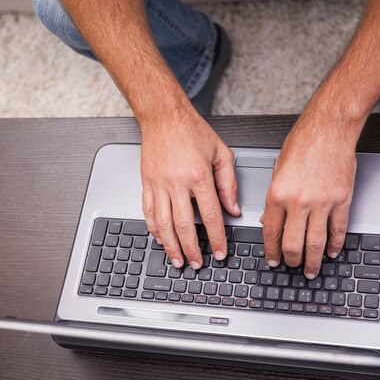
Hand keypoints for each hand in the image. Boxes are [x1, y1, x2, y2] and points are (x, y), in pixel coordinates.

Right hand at [140, 106, 240, 268]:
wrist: (163, 115)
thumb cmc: (192, 130)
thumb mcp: (221, 153)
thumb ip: (229, 184)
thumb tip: (233, 210)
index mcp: (199, 176)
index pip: (211, 216)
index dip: (216, 238)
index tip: (219, 252)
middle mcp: (177, 183)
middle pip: (185, 226)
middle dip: (192, 250)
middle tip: (198, 264)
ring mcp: (159, 185)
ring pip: (164, 224)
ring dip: (171, 246)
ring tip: (178, 260)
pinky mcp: (146, 183)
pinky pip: (148, 212)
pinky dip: (154, 229)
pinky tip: (160, 239)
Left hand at [260, 111, 359, 277]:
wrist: (330, 128)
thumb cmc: (303, 142)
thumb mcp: (277, 170)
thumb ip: (274, 198)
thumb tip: (269, 220)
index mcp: (278, 194)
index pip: (271, 232)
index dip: (271, 250)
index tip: (273, 260)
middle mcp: (299, 201)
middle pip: (293, 243)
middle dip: (290, 260)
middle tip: (290, 266)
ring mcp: (322, 203)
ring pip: (316, 243)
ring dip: (312, 261)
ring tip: (310, 270)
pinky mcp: (342, 200)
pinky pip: (338, 230)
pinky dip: (335, 245)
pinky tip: (331, 252)